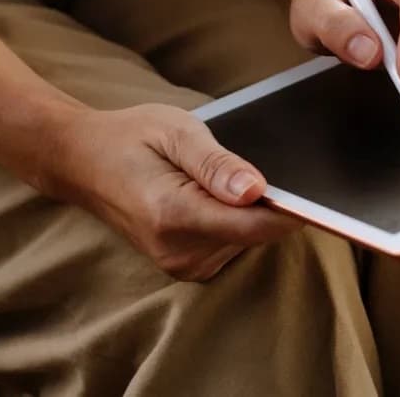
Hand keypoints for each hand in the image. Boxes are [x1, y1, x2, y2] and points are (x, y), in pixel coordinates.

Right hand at [37, 104, 300, 280]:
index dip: (291, 209)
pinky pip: (232, 244)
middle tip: (240, 164)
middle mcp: (178, 250)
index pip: (256, 225)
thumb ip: (217, 164)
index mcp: (174, 215)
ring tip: (211, 178)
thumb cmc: (130, 138)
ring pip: (247, 240)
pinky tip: (208, 196)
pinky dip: (232, 222)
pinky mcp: (185, 267)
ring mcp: (180, 264)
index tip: (316, 190)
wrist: (82, 161)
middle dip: (263, 201)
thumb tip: (257, 191)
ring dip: (244, 211)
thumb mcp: (176, 132)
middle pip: (256, 233)